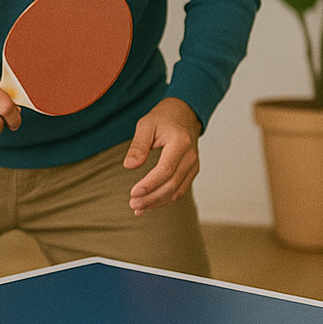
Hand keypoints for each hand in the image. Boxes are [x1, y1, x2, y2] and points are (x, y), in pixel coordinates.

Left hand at [124, 98, 201, 214]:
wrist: (184, 114)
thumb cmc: (162, 118)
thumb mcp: (146, 125)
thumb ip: (138, 145)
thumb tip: (129, 166)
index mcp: (180, 142)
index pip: (166, 169)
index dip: (150, 184)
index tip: (134, 192)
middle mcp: (190, 156)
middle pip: (172, 184)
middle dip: (152, 197)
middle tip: (132, 204)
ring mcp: (193, 165)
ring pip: (177, 190)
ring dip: (157, 202)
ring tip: (138, 208)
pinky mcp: (191, 171)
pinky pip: (180, 189)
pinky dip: (165, 199)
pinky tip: (150, 205)